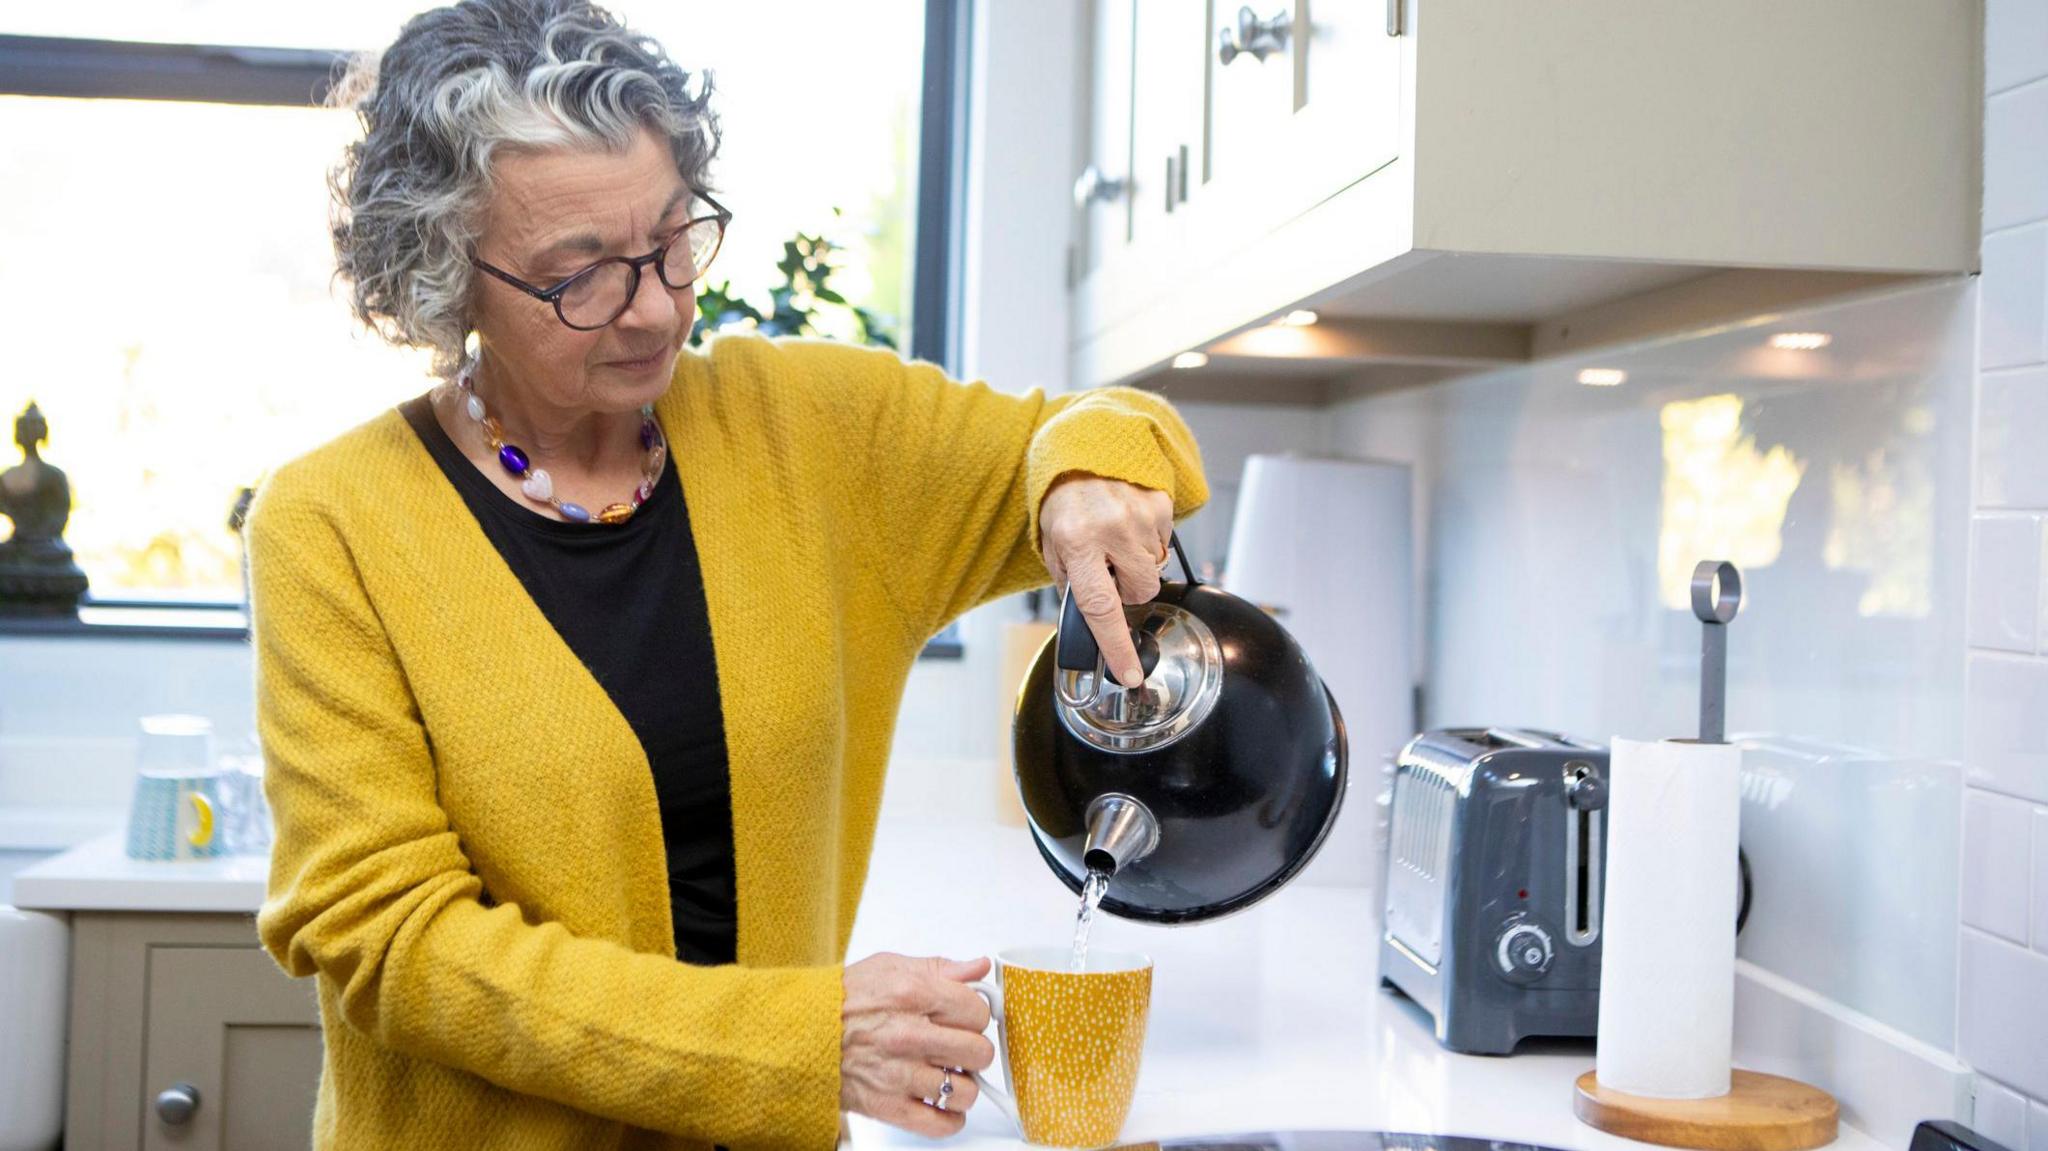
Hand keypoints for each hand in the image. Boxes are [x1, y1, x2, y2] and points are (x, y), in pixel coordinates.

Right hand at [841, 953, 995, 1137]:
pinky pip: (941, 1124)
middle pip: (978, 1052)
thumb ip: (940, 968)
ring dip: (962, 1085)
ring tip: (948, 1074)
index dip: (974, 1014)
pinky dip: (949, 1117)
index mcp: (913, 995)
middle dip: (973, 1048)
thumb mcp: (890, 967)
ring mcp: (900, 1074)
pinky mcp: (888, 1106)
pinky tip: (940, 1102)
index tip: (965, 1018)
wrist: (798, 1032)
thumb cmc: (842, 1000)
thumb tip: (979, 968)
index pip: (977, 1011)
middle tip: (958, 1046)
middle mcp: (909, 1035)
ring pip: (965, 1091)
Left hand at [1039, 473, 1175, 687]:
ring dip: (1137, 563)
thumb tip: (1089, 616)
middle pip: (1139, 592)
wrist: (1084, 448)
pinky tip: (1129, 523)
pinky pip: (1164, 544)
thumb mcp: (1052, 542)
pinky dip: (1148, 541)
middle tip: (1109, 567)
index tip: (1130, 674)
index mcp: (1077, 543)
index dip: (1116, 647)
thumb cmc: (1064, 499)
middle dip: (1127, 590)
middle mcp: (1111, 530)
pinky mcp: (1160, 505)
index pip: (1100, 607)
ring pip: (1153, 569)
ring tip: (1115, 537)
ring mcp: (1140, 516)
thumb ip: (1070, 580)